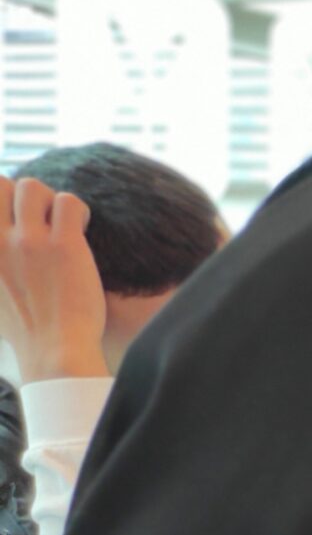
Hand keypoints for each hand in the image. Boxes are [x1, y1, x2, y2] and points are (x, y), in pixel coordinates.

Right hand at [0, 179, 109, 382]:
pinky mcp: (63, 245)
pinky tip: (81, 230)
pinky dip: (78, 211)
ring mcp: (28, 241)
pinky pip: (69, 201)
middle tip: (39, 219)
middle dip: (22, 195)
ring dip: (50, 200)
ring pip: (34, 186)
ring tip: (62, 226)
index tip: (14, 216)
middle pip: (1, 183)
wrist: (53, 351)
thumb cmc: (24, 329)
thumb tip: (2, 251)